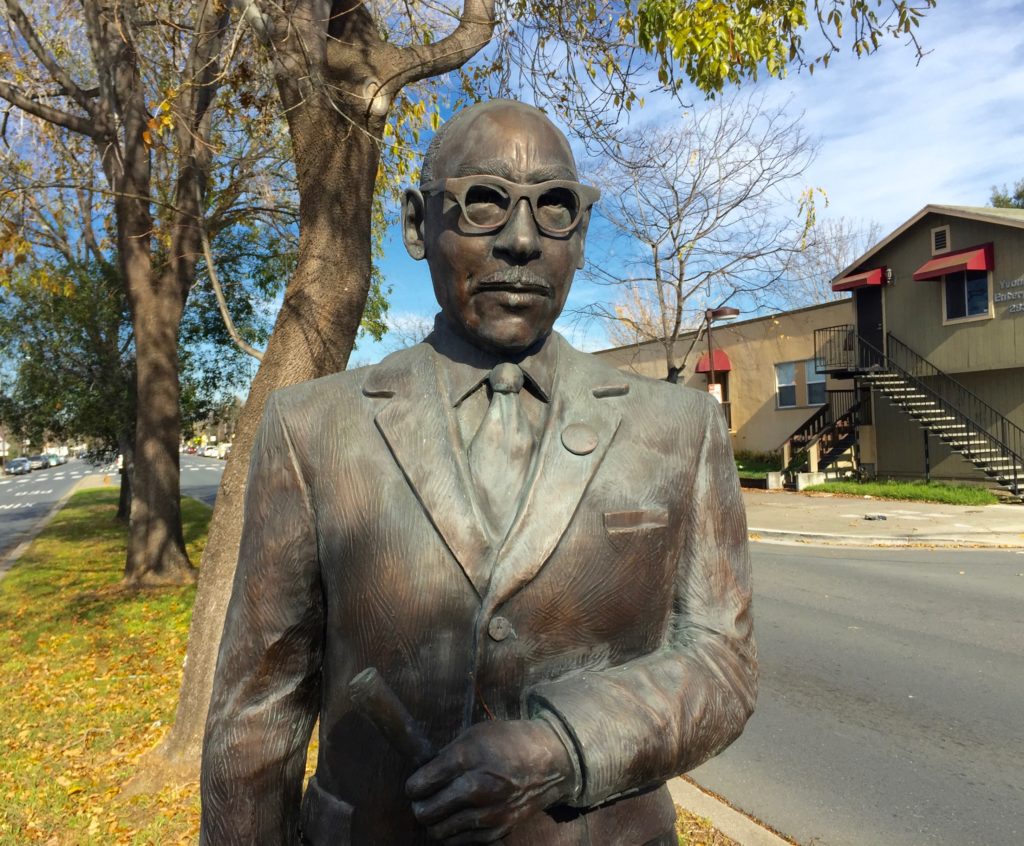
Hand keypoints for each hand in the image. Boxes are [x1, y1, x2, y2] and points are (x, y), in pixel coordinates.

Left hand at [406, 719, 575, 843]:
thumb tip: (422, 773)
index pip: (420, 784)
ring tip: (442, 809)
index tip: (416, 785)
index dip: (413, 786)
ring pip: (439, 831)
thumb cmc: (508, 742)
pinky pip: (460, 841)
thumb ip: (446, 756)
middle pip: (425, 813)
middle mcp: (476, 788)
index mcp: (466, 758)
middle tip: (425, 799)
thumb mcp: (474, 735)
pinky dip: (454, 832)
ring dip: (435, 822)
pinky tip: (459, 817)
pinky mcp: (498, 830)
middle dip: (420, 806)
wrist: (548, 761)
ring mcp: (488, 813)